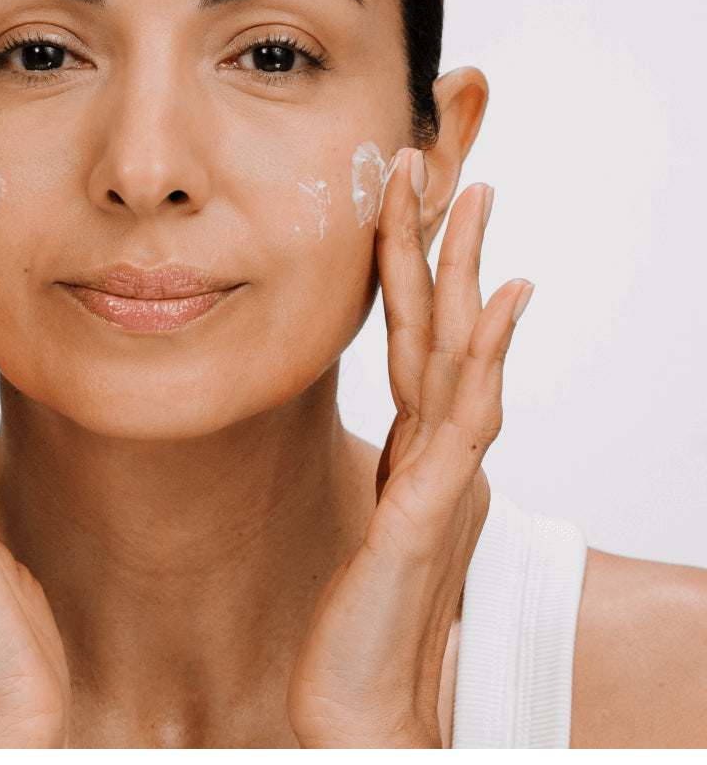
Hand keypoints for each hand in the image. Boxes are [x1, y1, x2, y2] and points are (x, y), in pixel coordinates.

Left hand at [287, 149, 532, 747]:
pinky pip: (467, 413)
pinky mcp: (433, 504)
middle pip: (440, 323)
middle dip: (441, 242)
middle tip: (442, 164)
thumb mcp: (376, 511)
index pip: (411, 334)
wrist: (359, 699)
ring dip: (465, 270)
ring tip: (474, 197)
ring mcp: (442, 471)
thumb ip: (397, 463)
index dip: (409, 267)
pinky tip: (505, 298)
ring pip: (458, 350)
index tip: (406, 202)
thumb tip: (401, 427)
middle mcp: (435, 446)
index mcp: (413, 442)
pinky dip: (491, 351)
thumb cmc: (363, 613)